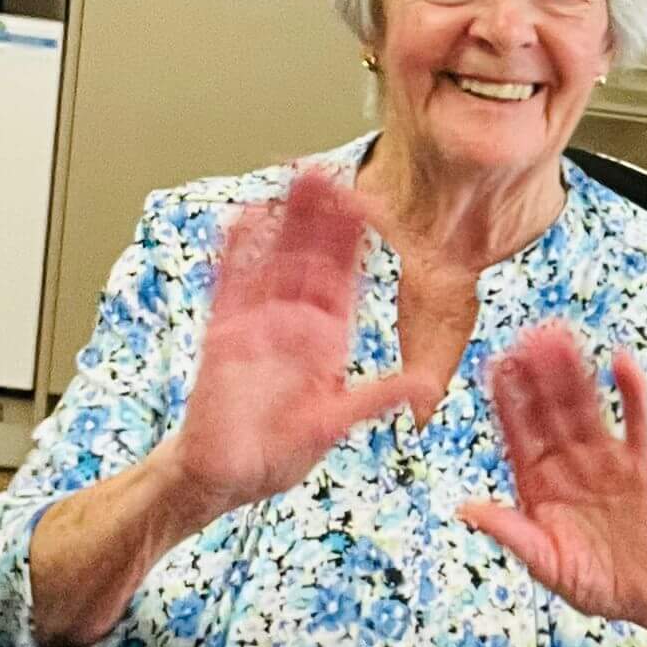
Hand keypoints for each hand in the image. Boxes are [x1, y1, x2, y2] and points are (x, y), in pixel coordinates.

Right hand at [170, 171, 429, 516]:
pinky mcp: (222, 336)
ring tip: (294, 177)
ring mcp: (256, 324)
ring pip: (273, 260)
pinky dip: (236, 255)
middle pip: (308, 256)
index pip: (343, 277)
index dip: (354, 241)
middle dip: (318, 214)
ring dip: (285, 221)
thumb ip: (375, 399)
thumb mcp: (336, 424)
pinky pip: (230, 288)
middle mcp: (292, 323)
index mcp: (325, 339)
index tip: (369, 201)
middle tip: (328, 168)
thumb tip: (424, 385)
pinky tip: (245, 220)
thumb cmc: (277, 452)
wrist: (225, 478)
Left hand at [460, 324, 646, 634]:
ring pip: (586, 408)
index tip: (493, 366)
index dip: (507, 401)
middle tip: (527, 335)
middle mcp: (570, 466)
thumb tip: (466, 508)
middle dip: (538, 375)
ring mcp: (606, 462)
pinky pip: (636, 424)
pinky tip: (621, 361)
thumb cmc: (598, 584)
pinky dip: (632, 394)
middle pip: (550, 411)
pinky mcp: (642, 465)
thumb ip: (512, 533)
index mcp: (539, 486)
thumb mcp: (547, 563)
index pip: (518, 435)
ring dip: (575, 372)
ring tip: (563, 336)